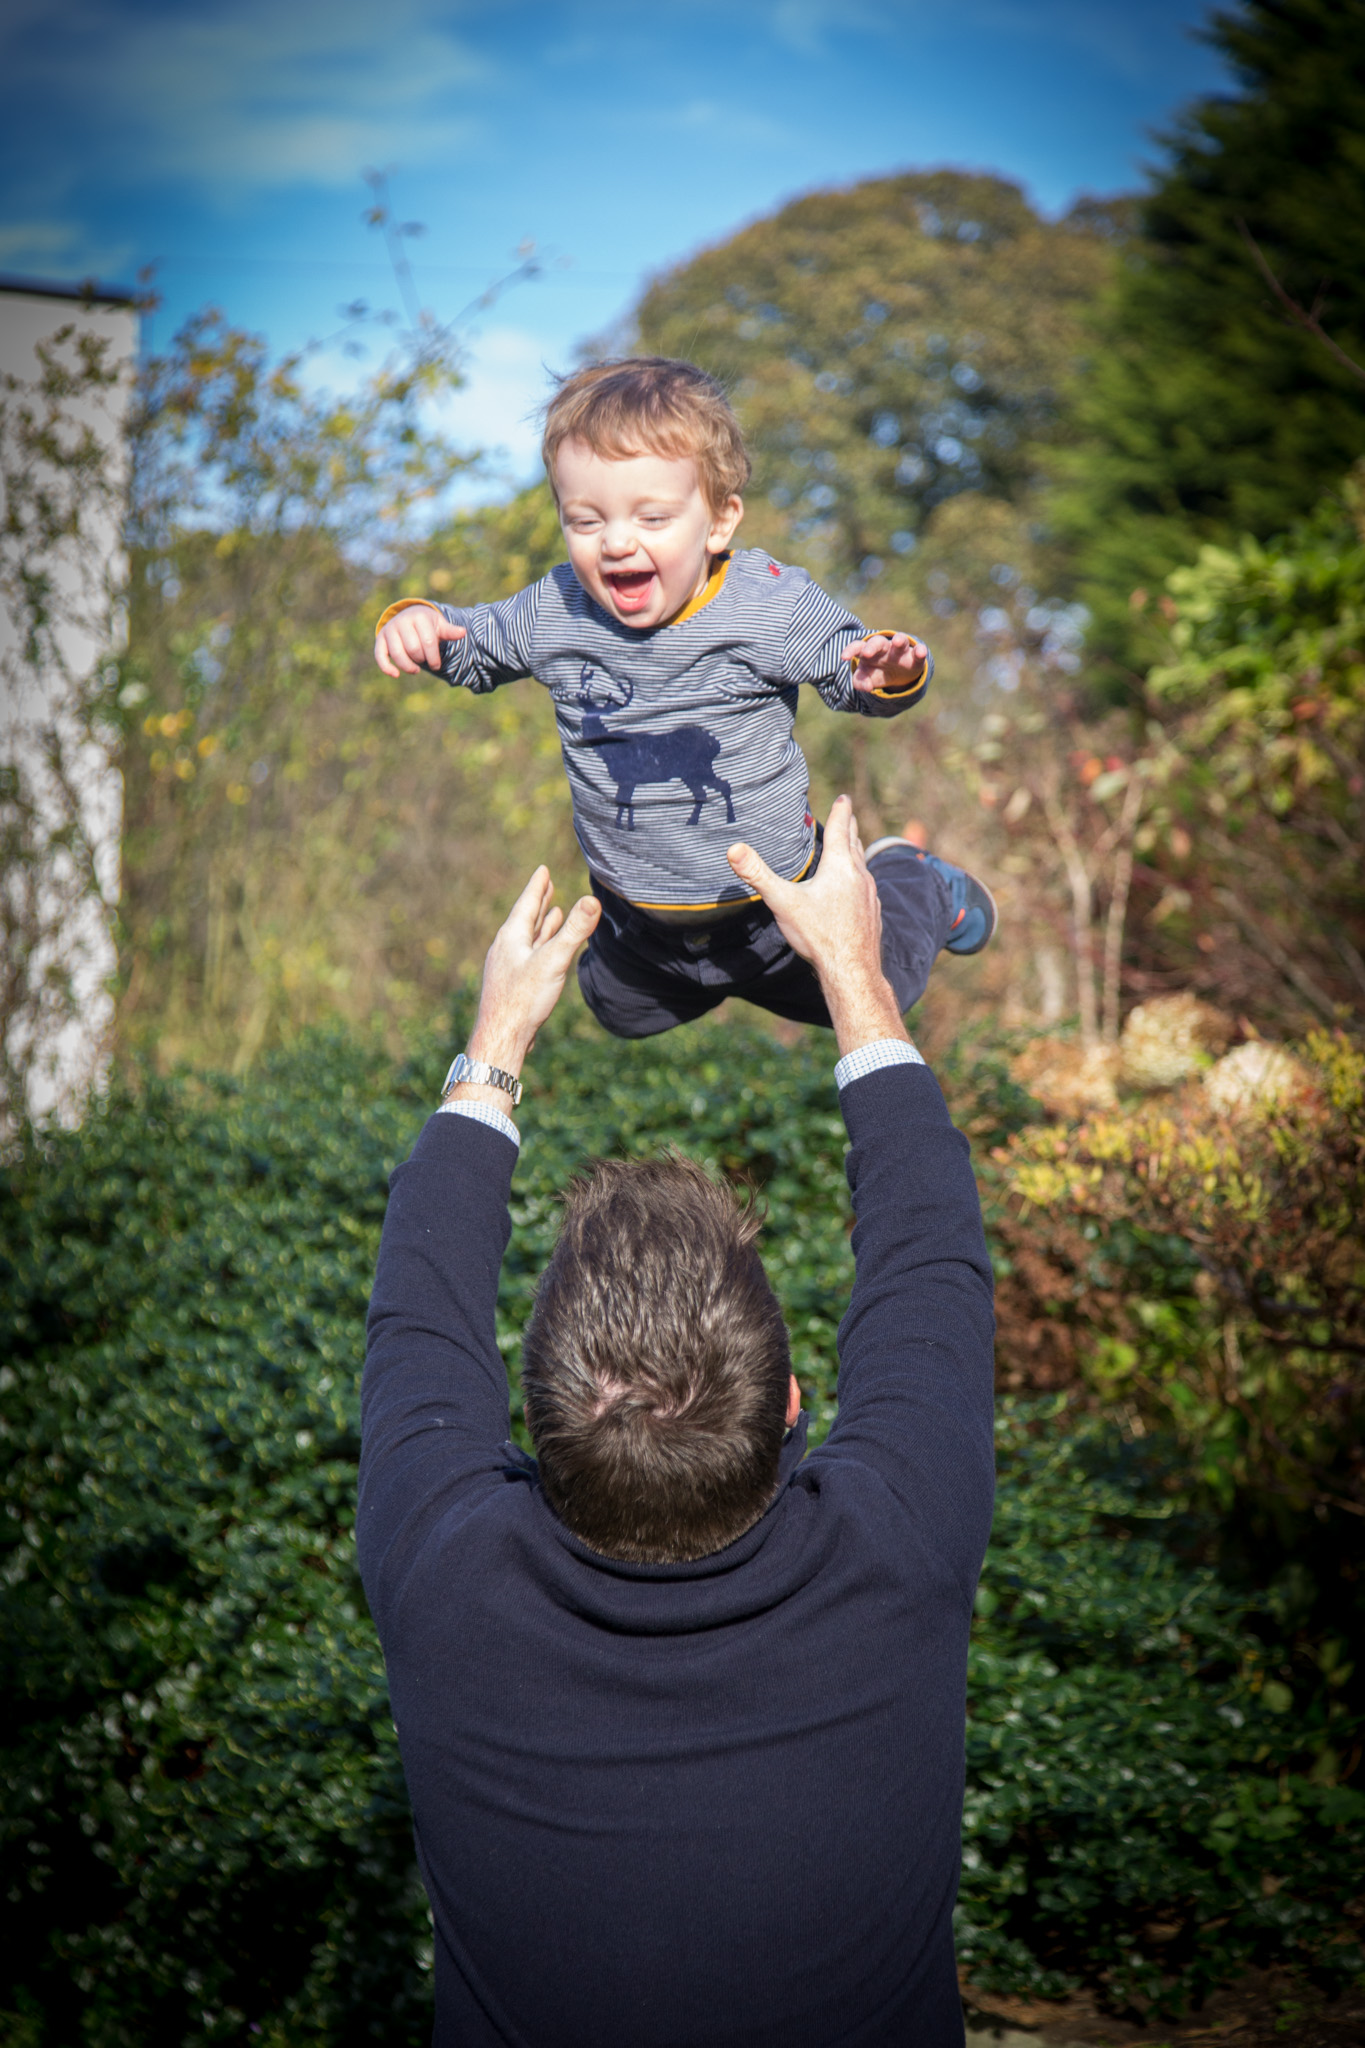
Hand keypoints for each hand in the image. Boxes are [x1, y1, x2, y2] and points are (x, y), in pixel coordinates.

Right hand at [375, 605, 466, 677]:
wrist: (410, 616)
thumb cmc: (428, 625)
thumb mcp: (440, 626)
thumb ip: (450, 631)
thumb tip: (463, 632)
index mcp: (419, 616)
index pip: (428, 642)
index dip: (434, 658)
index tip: (436, 664)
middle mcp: (401, 621)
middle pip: (413, 649)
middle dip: (422, 660)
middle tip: (426, 662)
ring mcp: (389, 629)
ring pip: (397, 654)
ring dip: (408, 666)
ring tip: (416, 670)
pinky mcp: (380, 639)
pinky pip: (380, 655)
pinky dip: (386, 667)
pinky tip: (396, 675)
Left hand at [453, 869, 600, 1105]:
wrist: (501, 1038)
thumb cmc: (523, 999)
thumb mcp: (553, 961)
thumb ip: (574, 931)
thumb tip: (593, 900)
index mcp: (511, 938)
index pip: (526, 904)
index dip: (537, 886)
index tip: (543, 869)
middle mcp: (506, 949)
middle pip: (525, 919)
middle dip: (538, 902)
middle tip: (546, 885)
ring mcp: (508, 968)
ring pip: (527, 939)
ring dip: (540, 925)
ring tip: (551, 913)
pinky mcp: (512, 985)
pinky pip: (528, 957)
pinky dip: (539, 948)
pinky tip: (543, 954)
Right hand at [726, 797, 909, 1056]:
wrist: (852, 971)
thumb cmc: (818, 935)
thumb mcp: (782, 902)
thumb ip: (757, 874)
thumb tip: (733, 848)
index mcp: (840, 866)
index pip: (841, 828)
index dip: (841, 810)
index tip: (844, 798)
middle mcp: (860, 876)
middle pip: (856, 843)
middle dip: (850, 827)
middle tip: (849, 815)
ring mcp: (871, 896)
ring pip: (863, 866)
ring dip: (856, 854)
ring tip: (851, 849)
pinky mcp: (873, 914)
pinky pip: (867, 889)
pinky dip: (860, 880)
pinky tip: (855, 892)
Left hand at [845, 631, 926, 694]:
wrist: (898, 673)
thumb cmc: (878, 672)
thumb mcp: (866, 678)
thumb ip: (860, 682)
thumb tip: (867, 688)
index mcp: (868, 651)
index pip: (858, 647)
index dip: (850, 650)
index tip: (844, 657)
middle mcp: (884, 648)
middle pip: (877, 642)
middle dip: (872, 646)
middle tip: (867, 653)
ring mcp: (900, 651)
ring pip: (900, 641)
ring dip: (899, 640)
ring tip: (898, 641)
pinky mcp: (914, 657)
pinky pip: (918, 652)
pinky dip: (920, 650)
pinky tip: (920, 651)